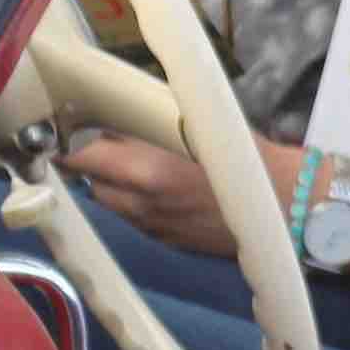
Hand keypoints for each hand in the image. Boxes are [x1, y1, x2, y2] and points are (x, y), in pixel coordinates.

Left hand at [62, 130, 284, 261]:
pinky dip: (133, 200)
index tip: (64, 126)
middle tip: (103, 137)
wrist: (285, 206)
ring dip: (111, 181)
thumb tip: (116, 108)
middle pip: (90, 181)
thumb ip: (150, 121)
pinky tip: (156, 186)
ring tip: (132, 161)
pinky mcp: (164, 241)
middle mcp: (140, 204)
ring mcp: (151, 227)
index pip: (81, 158)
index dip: (67, 142)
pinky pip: (132, 217)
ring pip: (109, 202)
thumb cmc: (246, 155)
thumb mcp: (195, 123)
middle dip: (91, 160)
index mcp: (145, 172)